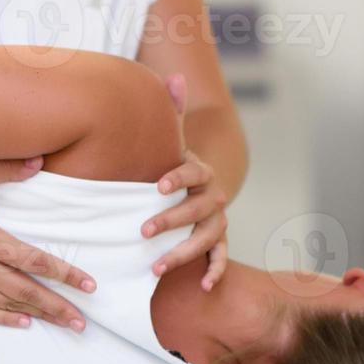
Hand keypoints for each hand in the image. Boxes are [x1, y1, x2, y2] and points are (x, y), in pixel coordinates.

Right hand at [0, 159, 95, 330]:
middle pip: (29, 292)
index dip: (66, 275)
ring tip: (64, 325)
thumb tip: (38, 160)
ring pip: (9, 304)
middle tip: (83, 323)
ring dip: (39, 316)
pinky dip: (5, 319)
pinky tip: (23, 323)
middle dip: (59, 307)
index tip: (89, 286)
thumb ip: (4, 169)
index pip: (37, 261)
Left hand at [143, 73, 229, 290]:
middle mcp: (213, 195)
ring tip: (156, 266)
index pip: (192, 172)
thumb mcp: (169, 139)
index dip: (177, 177)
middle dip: (171, 220)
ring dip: (184, 252)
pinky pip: (221, 257)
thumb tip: (175, 76)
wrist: (194, 186)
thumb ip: (171, 111)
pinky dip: (215, 270)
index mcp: (199, 170)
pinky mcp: (218, 241)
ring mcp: (217, 219)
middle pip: (197, 209)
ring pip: (208, 237)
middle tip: (142, 230)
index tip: (157, 186)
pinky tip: (204, 286)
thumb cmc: (170, 163)